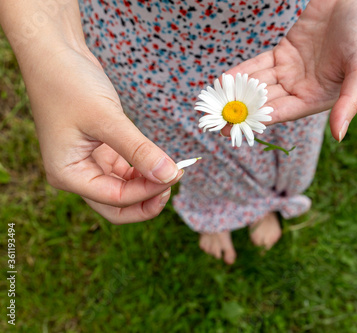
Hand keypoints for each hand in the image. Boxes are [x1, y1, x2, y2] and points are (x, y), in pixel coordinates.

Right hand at [25, 45, 180, 223]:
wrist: (57, 55)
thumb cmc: (70, 84)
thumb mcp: (107, 119)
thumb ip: (139, 150)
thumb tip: (170, 175)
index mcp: (68, 174)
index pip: (116, 199)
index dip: (148, 192)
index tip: (177, 173)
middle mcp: (77, 175)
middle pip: (118, 206)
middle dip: (147, 200)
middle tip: (174, 181)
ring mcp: (89, 164)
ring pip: (124, 190)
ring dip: (148, 184)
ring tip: (172, 168)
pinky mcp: (101, 151)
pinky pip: (126, 171)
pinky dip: (144, 169)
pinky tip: (160, 160)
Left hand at [226, 0, 356, 140]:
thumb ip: (349, 103)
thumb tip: (339, 136)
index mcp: (319, 98)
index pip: (282, 113)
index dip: (258, 121)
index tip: (233, 129)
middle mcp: (303, 88)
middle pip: (266, 102)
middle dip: (241, 111)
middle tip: (214, 120)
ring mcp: (291, 70)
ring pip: (259, 84)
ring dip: (237, 93)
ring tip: (212, 102)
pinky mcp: (283, 52)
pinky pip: (258, 65)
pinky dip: (241, 72)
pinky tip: (223, 79)